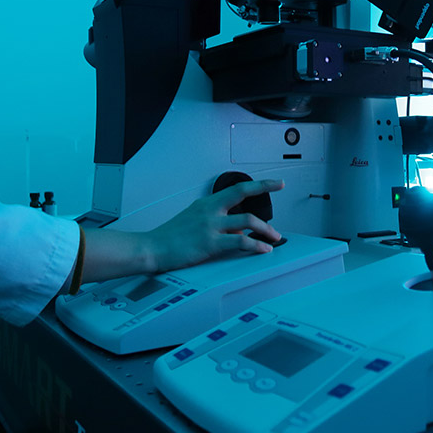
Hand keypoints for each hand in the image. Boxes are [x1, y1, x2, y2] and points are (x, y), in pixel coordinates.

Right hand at [142, 179, 284, 273]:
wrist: (152, 248)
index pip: (237, 188)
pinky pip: (240, 242)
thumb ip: (216, 222)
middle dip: (265, 191)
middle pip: (243, 194)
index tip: (275, 182)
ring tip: (274, 237)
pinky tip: (262, 249)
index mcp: (206, 203)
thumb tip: (237, 231)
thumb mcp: (194, 220)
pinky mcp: (210, 243)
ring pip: (247, 221)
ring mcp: (210, 225)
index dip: (258, 184)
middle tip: (280, 193)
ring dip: (265, 230)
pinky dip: (255, 245)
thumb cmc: (171, 237)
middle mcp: (210, 210)